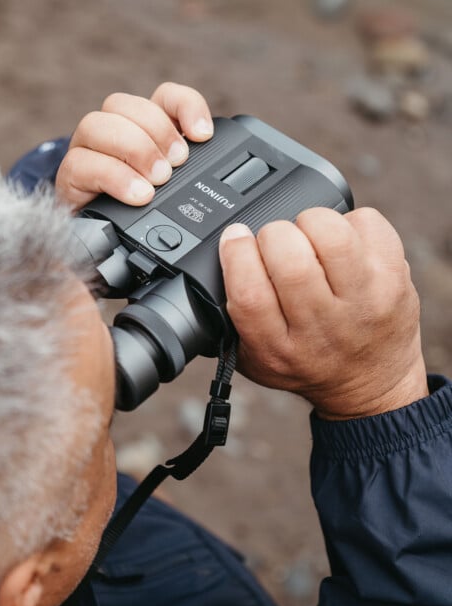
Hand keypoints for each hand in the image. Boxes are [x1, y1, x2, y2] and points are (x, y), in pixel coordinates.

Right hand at [55, 82, 213, 209]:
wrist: (100, 245)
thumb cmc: (139, 212)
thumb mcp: (173, 192)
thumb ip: (188, 173)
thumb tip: (209, 160)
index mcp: (141, 129)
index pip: (162, 96)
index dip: (184, 106)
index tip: (203, 135)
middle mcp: (109, 132)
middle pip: (123, 104)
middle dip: (156, 131)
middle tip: (177, 164)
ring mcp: (85, 151)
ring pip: (95, 124)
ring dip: (133, 149)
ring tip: (156, 181)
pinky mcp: (69, 177)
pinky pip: (80, 163)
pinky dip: (114, 177)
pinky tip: (137, 195)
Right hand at [219, 207, 428, 419]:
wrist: (371, 386)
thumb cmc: (308, 363)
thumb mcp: (256, 359)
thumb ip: (229, 320)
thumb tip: (211, 262)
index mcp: (278, 348)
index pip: (249, 293)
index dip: (236, 253)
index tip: (234, 238)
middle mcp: (322, 327)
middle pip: (289, 260)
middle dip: (272, 235)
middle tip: (275, 243)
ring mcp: (364, 301)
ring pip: (332, 235)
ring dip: (310, 221)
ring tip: (309, 236)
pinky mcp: (394, 279)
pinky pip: (368, 223)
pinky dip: (349, 220)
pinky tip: (342, 241)